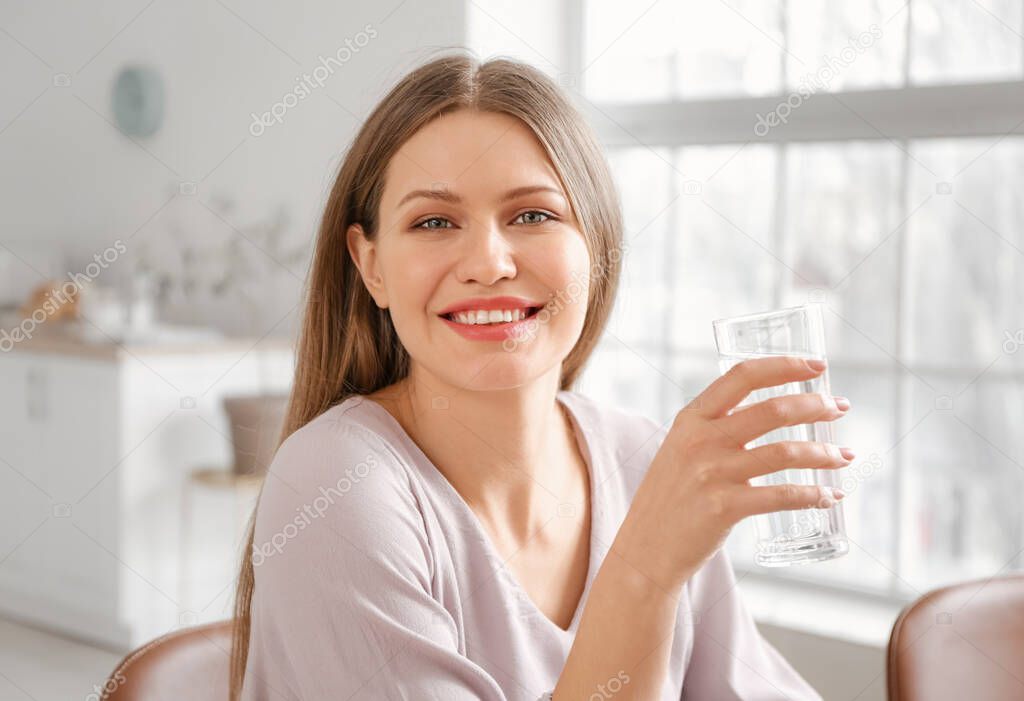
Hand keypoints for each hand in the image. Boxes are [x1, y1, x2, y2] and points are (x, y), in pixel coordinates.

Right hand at [611, 356, 850, 591]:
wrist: (646, 547)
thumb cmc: (671, 497)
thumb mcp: (681, 449)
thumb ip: (716, 429)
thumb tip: (773, 412)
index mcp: (691, 418)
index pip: (742, 376)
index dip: (784, 365)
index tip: (816, 365)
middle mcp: (701, 440)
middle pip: (773, 409)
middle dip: (816, 405)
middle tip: (840, 408)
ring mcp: (712, 473)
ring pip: (784, 452)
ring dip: (823, 453)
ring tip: (844, 457)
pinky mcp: (724, 507)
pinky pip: (782, 495)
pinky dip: (813, 495)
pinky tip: (829, 496)